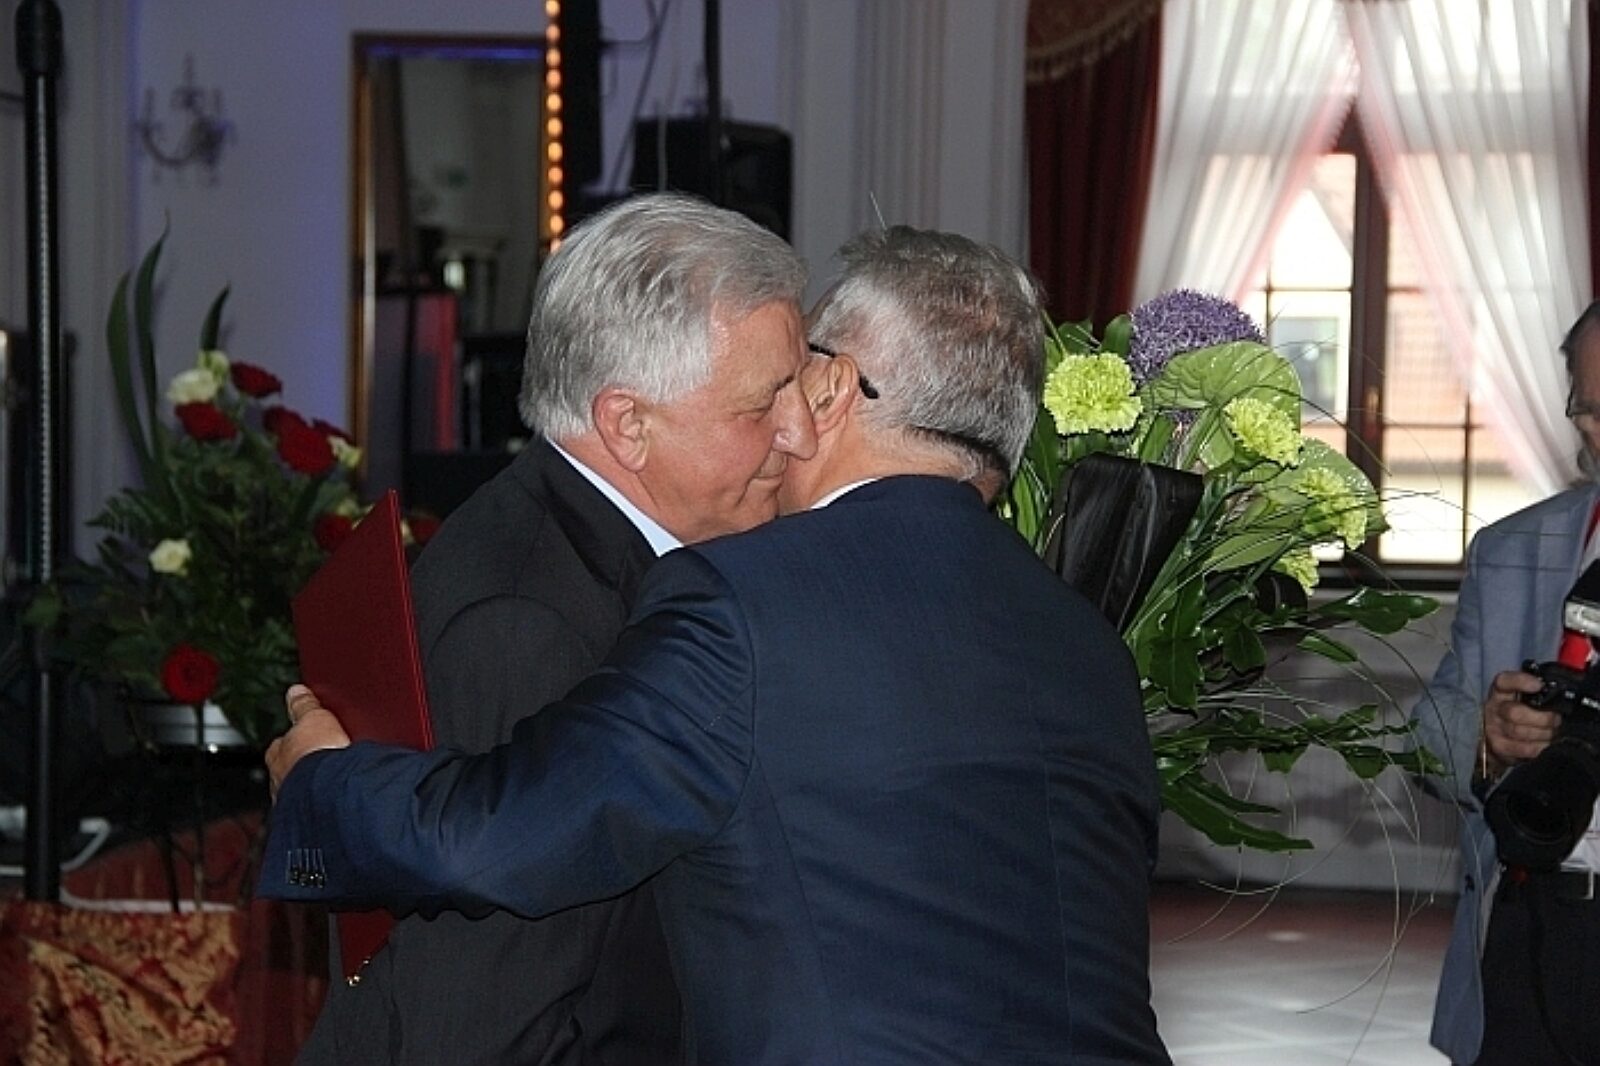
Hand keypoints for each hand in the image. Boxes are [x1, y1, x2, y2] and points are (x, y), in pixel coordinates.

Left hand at [265, 684, 350, 799]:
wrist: (332, 790)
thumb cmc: (320, 757)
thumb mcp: (315, 719)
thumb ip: (304, 707)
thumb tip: (296, 691)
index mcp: (278, 752)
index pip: (281, 743)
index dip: (293, 739)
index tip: (303, 736)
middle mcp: (280, 779)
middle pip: (288, 769)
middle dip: (302, 767)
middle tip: (322, 761)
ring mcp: (292, 801)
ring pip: (299, 792)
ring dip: (311, 789)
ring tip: (332, 784)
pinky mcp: (307, 819)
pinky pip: (313, 809)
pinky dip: (321, 806)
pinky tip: (335, 802)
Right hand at [1481, 669, 1558, 769]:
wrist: (1499, 737)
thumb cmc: (1519, 714)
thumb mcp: (1523, 699)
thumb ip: (1537, 694)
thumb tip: (1560, 693)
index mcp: (1501, 692)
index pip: (1504, 682)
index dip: (1520, 682)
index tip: (1538, 686)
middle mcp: (1493, 709)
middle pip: (1514, 712)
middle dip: (1543, 718)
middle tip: (1556, 720)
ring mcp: (1493, 729)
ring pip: (1520, 732)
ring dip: (1544, 734)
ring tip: (1554, 733)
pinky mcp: (1499, 747)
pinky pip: (1524, 748)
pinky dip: (1540, 747)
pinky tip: (1547, 744)